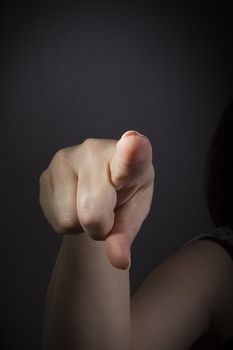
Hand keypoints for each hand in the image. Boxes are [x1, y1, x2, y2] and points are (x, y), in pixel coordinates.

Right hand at [39, 130, 154, 269]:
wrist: (98, 189)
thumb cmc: (123, 197)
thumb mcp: (133, 215)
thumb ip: (126, 236)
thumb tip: (119, 260)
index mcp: (129, 159)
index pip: (130, 156)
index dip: (132, 151)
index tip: (133, 142)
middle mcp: (95, 150)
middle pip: (92, 211)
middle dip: (100, 226)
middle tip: (107, 213)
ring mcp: (66, 159)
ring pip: (69, 218)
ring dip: (81, 224)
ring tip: (89, 206)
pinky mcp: (46, 174)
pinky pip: (55, 218)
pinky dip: (67, 223)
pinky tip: (74, 204)